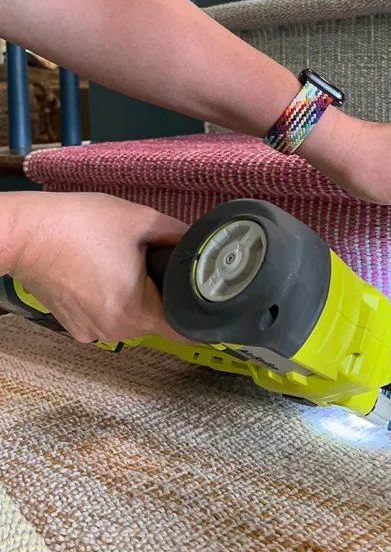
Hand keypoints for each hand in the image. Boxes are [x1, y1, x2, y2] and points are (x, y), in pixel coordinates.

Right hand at [6, 192, 189, 343]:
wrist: (27, 233)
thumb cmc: (78, 226)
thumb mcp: (141, 220)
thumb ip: (178, 235)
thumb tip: (198, 244)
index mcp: (136, 312)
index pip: (183, 330)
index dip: (197, 313)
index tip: (203, 297)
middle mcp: (114, 331)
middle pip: (157, 320)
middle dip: (161, 292)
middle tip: (151, 260)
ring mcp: (91, 331)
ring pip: (131, 318)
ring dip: (135, 294)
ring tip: (120, 261)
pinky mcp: (74, 325)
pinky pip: (107, 316)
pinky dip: (110, 297)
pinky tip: (101, 271)